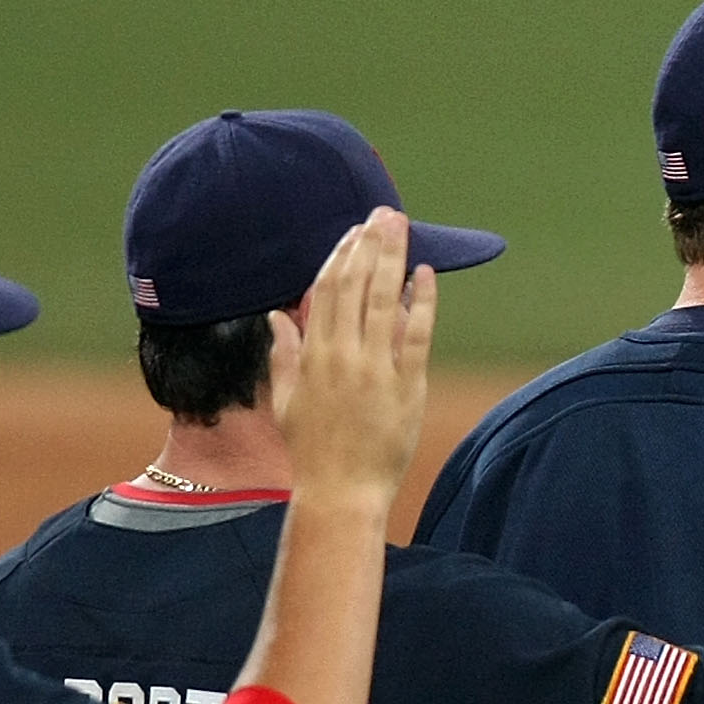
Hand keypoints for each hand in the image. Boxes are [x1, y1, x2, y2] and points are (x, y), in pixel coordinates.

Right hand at [271, 211, 438, 513]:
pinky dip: (422, 302)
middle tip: (383, 213)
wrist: (342, 490)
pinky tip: (425, 274)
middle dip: (369, 244)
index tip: (353, 231)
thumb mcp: (286, 399)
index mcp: (312, 355)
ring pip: (384, 300)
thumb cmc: (312, 449)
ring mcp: (375, 368)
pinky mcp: (406, 386)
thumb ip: (283, 354)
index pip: (325, 291)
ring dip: (393, 259)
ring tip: (402, 227)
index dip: (341, 256)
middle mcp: (342, 355)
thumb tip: (278, 315)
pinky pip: (415, 334)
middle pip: (355, 285)